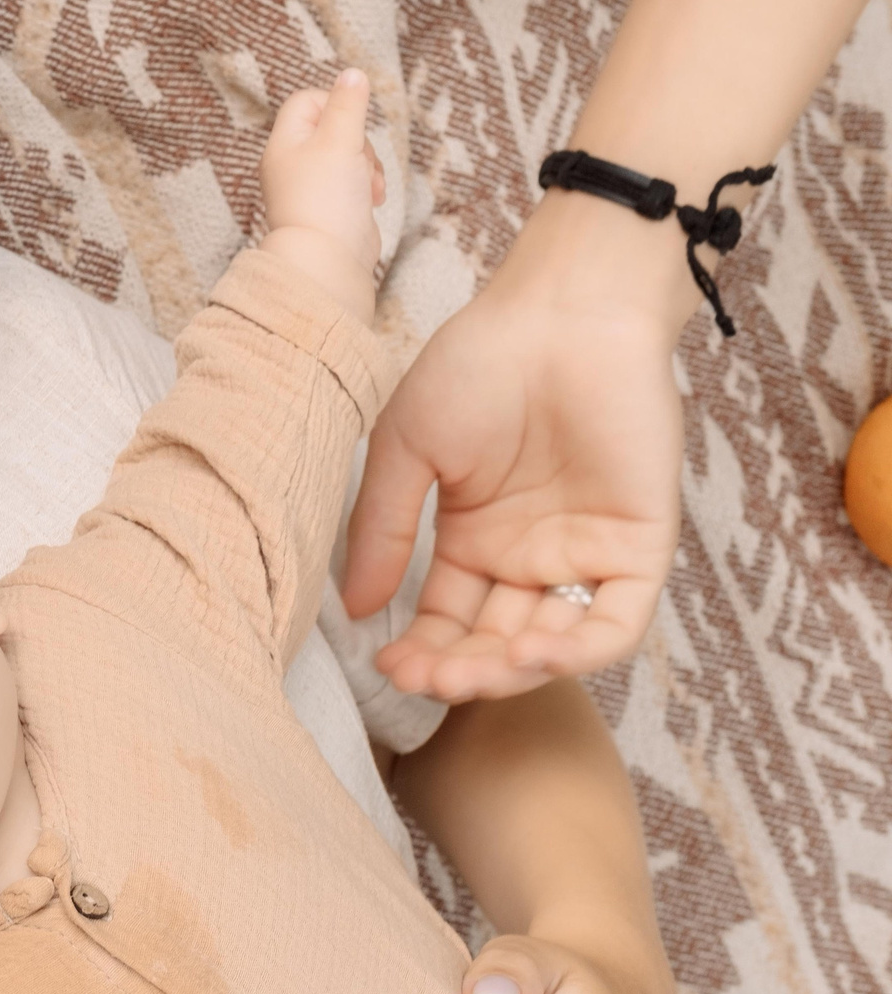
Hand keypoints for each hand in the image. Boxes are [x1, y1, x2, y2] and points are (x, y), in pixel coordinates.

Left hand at [259, 69, 385, 319]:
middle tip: (361, 161)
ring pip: (350, 154)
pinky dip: (367, 185)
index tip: (352, 121)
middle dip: (360, 140)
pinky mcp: (331, 205)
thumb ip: (348, 106)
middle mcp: (293, 163)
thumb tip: (353, 73)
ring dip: (368, 164)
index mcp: (284, 144)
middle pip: (334, 127)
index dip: (334, 103)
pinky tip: (372, 200)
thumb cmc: (327, 199)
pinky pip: (354, 180)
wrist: (328, 259)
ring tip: (369, 186)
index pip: (307, 101)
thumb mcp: (340, 141)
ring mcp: (312, 185)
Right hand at [345, 228, 682, 700]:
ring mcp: (585, 553)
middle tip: (421, 679)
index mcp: (476, 536)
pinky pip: (615, 624)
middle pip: (496, 644)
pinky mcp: (639, 546)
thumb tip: (354, 608)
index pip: (448, 619)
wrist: (561, 313)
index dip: (421, 652)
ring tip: (463, 674)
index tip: (386, 665)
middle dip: (458, 672)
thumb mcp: (406, 449)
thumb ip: (383, 530)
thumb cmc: (479, 363)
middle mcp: (531, 555)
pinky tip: (527, 653)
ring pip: (553, 646)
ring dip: (509, 673)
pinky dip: (576, 652)